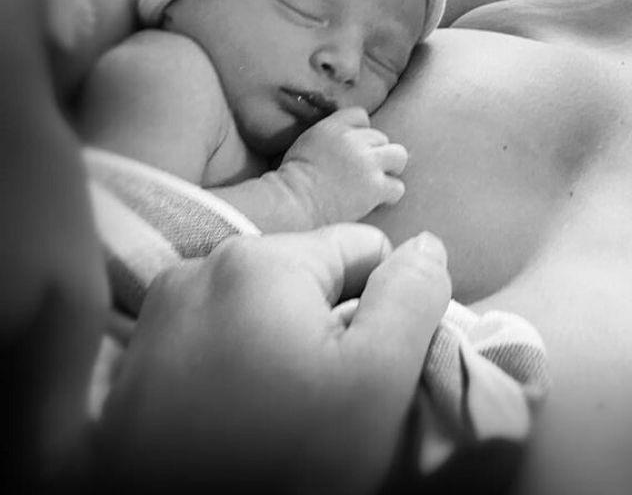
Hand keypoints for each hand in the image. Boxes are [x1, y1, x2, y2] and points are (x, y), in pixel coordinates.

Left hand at [97, 225, 450, 494]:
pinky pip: (217, 346)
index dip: (384, 311)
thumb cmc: (287, 457)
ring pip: (265, 315)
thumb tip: (425, 245)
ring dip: (284, 354)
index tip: (366, 373)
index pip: (365, 251)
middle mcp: (197, 270)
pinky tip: (238, 427)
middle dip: (329, 332)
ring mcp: (158, 319)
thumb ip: (412, 295)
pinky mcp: (135, 367)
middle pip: (311, 282)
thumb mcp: (379, 377)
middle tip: (324, 405)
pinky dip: (239, 376)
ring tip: (280, 420)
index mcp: (259, 260)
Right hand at [277, 107, 407, 227]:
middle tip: (362, 172)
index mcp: (332, 127)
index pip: (361, 116)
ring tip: (376, 182)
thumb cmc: (292, 180)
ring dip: (390, 169)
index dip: (361, 132)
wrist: (292, 204)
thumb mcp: (307, 142)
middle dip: (374, 154)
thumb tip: (350, 138)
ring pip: (398, 156)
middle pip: (381, 138)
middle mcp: (353, 141)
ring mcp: (366, 163)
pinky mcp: (374, 187)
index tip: (353, 149)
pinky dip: (389, 194)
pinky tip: (377, 200)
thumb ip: (331, 134)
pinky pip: (398, 186)